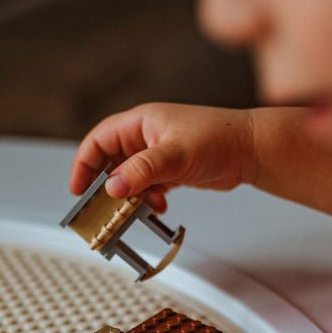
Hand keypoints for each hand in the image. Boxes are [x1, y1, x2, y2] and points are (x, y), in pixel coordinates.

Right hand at [69, 103, 256, 212]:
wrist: (252, 149)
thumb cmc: (221, 137)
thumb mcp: (176, 154)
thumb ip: (143, 171)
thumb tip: (114, 187)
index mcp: (141, 122)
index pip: (99, 140)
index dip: (84, 164)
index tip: (79, 189)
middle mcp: (145, 137)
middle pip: (110, 161)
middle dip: (105, 186)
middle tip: (101, 207)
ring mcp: (158, 154)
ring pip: (129, 178)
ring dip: (129, 196)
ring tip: (133, 210)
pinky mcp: (170, 170)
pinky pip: (147, 187)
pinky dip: (147, 200)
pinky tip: (158, 206)